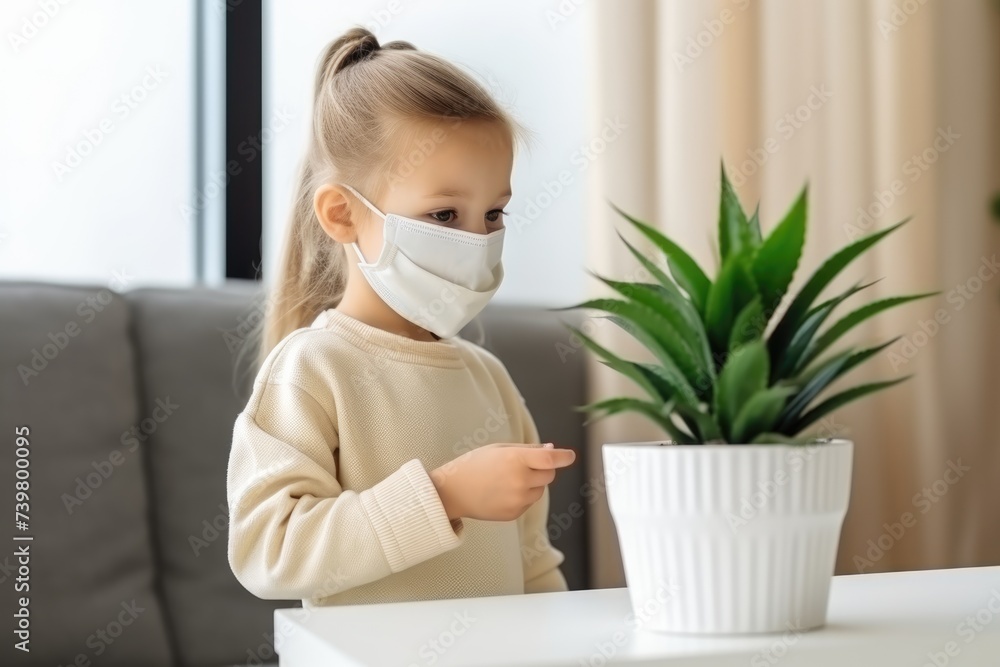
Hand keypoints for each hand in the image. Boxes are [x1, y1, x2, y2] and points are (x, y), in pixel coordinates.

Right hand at [429, 443, 575, 521]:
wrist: (453, 492)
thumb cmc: (474, 465)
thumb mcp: (499, 448)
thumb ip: (528, 449)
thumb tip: (552, 449)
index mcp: (515, 460)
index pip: (550, 459)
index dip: (563, 457)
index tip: (570, 455)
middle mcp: (519, 481)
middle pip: (549, 475)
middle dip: (544, 469)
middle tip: (525, 465)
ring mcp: (517, 500)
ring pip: (540, 490)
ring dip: (533, 483)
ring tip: (508, 480)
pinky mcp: (514, 514)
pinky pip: (528, 503)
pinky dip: (523, 496)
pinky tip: (503, 492)